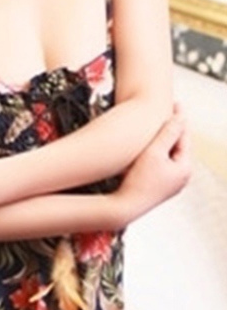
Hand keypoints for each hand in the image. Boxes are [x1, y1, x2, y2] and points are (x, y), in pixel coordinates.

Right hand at [115, 101, 191, 225]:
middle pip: (177, 146)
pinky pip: (160, 162)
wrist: (124, 206)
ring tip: (156, 123)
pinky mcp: (158, 185)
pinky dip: (156, 151)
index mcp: (184, 168)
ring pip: (168, 154)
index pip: (184, 137)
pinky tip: (146, 144)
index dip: (179, 119)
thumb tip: (181, 117)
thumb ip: (168, 133)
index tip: (175, 103)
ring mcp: (169, 182)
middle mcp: (180, 177)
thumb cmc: (139, 180)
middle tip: (167, 109)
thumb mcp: (154, 152)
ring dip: (163, 139)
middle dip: (172, 128)